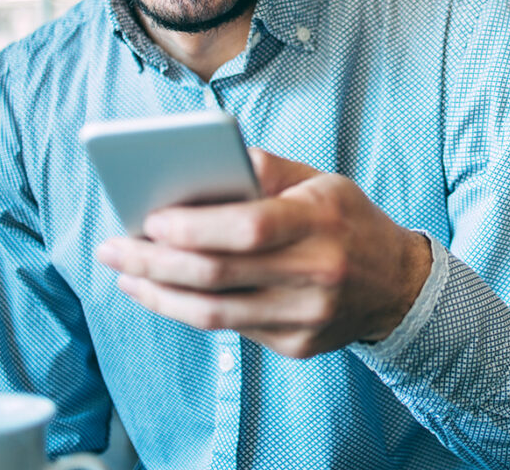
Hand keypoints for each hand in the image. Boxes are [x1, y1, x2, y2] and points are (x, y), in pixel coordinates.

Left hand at [96, 149, 431, 357]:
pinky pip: (230, 329)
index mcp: (321, 222)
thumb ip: (265, 169)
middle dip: (154, 262)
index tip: (150, 219)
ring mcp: (306, 318)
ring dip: (159, 294)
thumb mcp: (319, 180)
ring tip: (125, 274)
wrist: (396, 284)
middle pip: (219, 274)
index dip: (196, 226)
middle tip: (112, 247)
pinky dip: (188, 310)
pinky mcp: (296, 345)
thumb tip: (204, 164)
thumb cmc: (348, 220)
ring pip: (215, 313)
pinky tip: (162, 292)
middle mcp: (317, 275)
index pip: (250, 227)